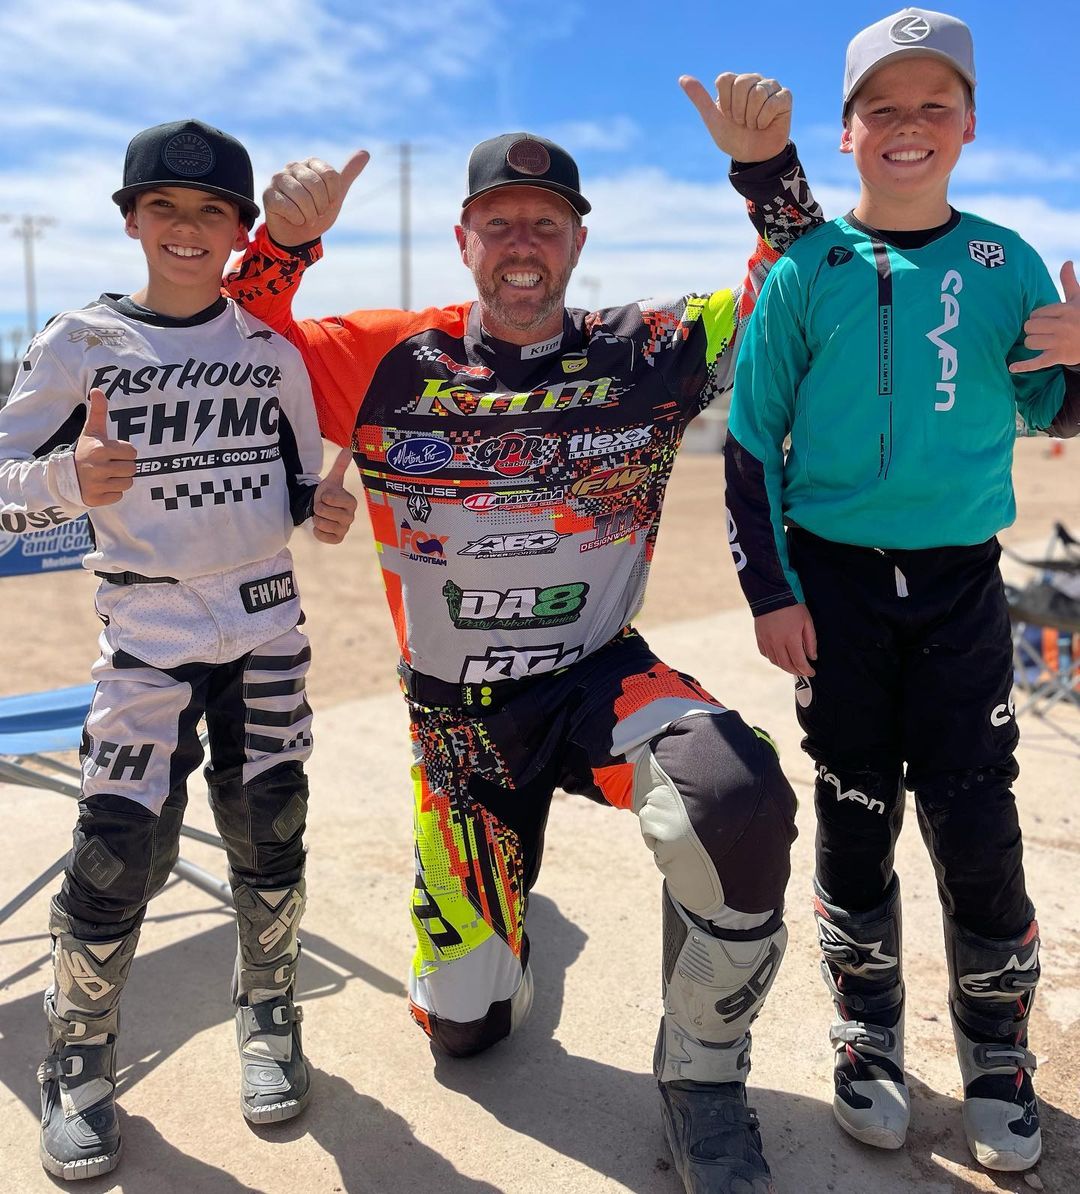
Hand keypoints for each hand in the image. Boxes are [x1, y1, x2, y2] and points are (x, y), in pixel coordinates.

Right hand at [74, 388, 136, 505]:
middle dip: (123, 466)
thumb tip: (98, 389)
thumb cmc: (84, 451)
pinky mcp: (96, 499)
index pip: (132, 452)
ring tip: (106, 475)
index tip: (112, 452)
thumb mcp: (91, 431)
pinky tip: (101, 486)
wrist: (63, 476)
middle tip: (110, 465)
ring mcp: (96, 485)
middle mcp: (98, 468)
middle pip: (132, 469)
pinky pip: (118, 496)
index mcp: (100, 449)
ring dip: (120, 480)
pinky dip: (112, 492)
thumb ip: (98, 412)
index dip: (125, 452)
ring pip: (127, 483)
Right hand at [263, 149, 369, 247]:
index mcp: (311, 163)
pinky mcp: (268, 194)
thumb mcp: (336, 195)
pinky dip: (296, 218)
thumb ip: (348, 174)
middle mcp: (293, 167)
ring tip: (305, 217)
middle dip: (320, 207)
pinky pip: (288, 207)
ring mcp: (278, 179)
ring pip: (302, 198)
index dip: (332, 196)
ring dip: (309, 215)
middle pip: (316, 186)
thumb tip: (365, 152)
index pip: (331, 176)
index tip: (327, 203)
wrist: (299, 236)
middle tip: (315, 213)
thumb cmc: (317, 212)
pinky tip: (293, 219)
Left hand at [313, 446, 357, 543]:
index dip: (323, 496)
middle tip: (322, 506)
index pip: (331, 498)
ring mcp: (344, 529)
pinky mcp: (338, 539)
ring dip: (317, 519)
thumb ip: (340, 466)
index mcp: (351, 502)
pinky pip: (323, 536)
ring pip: (322, 524)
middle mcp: (351, 517)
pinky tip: (321, 526)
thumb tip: (348, 449)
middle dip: (318, 507)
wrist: (322, 509)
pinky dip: (318, 531)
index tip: (326, 496)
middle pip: (324, 512)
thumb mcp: (332, 480)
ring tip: (321, 515)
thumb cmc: (328, 494)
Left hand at [680, 72, 791, 162]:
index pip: (725, 79)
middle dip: (738, 111)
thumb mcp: (713, 119)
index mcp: (735, 83)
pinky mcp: (785, 97)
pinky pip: (773, 102)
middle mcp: (753, 80)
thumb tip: (682, 78)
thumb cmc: (732, 137)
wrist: (752, 157)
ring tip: (753, 124)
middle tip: (742, 122)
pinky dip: (765, 119)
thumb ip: (699, 98)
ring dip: (752, 117)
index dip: (724, 102)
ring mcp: (770, 86)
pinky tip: (765, 125)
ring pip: (758, 93)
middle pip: (742, 83)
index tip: (727, 116)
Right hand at [754, 603, 816, 675]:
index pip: (799, 662)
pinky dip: (774, 659)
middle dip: (796, 671)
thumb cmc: (792, 606)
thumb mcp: (807, 621)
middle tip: (803, 671)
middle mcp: (776, 642)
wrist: (771, 594)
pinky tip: (780, 656)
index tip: (812, 672)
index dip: (806, 670)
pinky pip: (766, 654)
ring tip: (793, 665)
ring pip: (775, 662)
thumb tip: (812, 657)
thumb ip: (810, 641)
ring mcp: (766, 641)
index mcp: (790, 638)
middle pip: (786, 665)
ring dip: (785, 667)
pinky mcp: (759, 638)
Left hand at [1010, 260, 1079, 372]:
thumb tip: (1066, 262)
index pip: (1036, 313)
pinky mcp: (1057, 357)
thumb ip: (1069, 282)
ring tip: (1045, 341)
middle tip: (1044, 331)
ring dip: (1033, 342)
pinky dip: (1024, 366)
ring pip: (1030, 342)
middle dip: (1033, 329)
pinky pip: (1037, 362)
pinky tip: (1011, 368)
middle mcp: (1063, 326)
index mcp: (1066, 310)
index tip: (1048, 319)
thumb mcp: (1078, 299)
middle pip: (1029, 327)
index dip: (1038, 317)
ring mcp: (1060, 342)